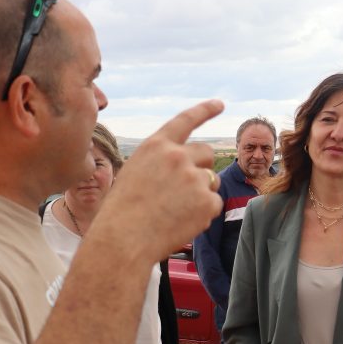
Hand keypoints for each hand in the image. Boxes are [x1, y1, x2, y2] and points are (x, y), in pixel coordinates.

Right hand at [94, 100, 223, 263]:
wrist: (124, 239)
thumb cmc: (122, 211)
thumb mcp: (135, 172)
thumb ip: (161, 163)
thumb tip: (190, 167)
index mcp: (156, 146)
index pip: (185, 120)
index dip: (205, 110)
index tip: (220, 104)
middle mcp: (177, 156)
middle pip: (206, 153)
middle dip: (201, 166)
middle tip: (185, 188)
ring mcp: (194, 178)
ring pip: (211, 180)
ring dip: (201, 192)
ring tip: (174, 210)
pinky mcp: (207, 200)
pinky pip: (214, 203)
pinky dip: (203, 213)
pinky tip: (181, 222)